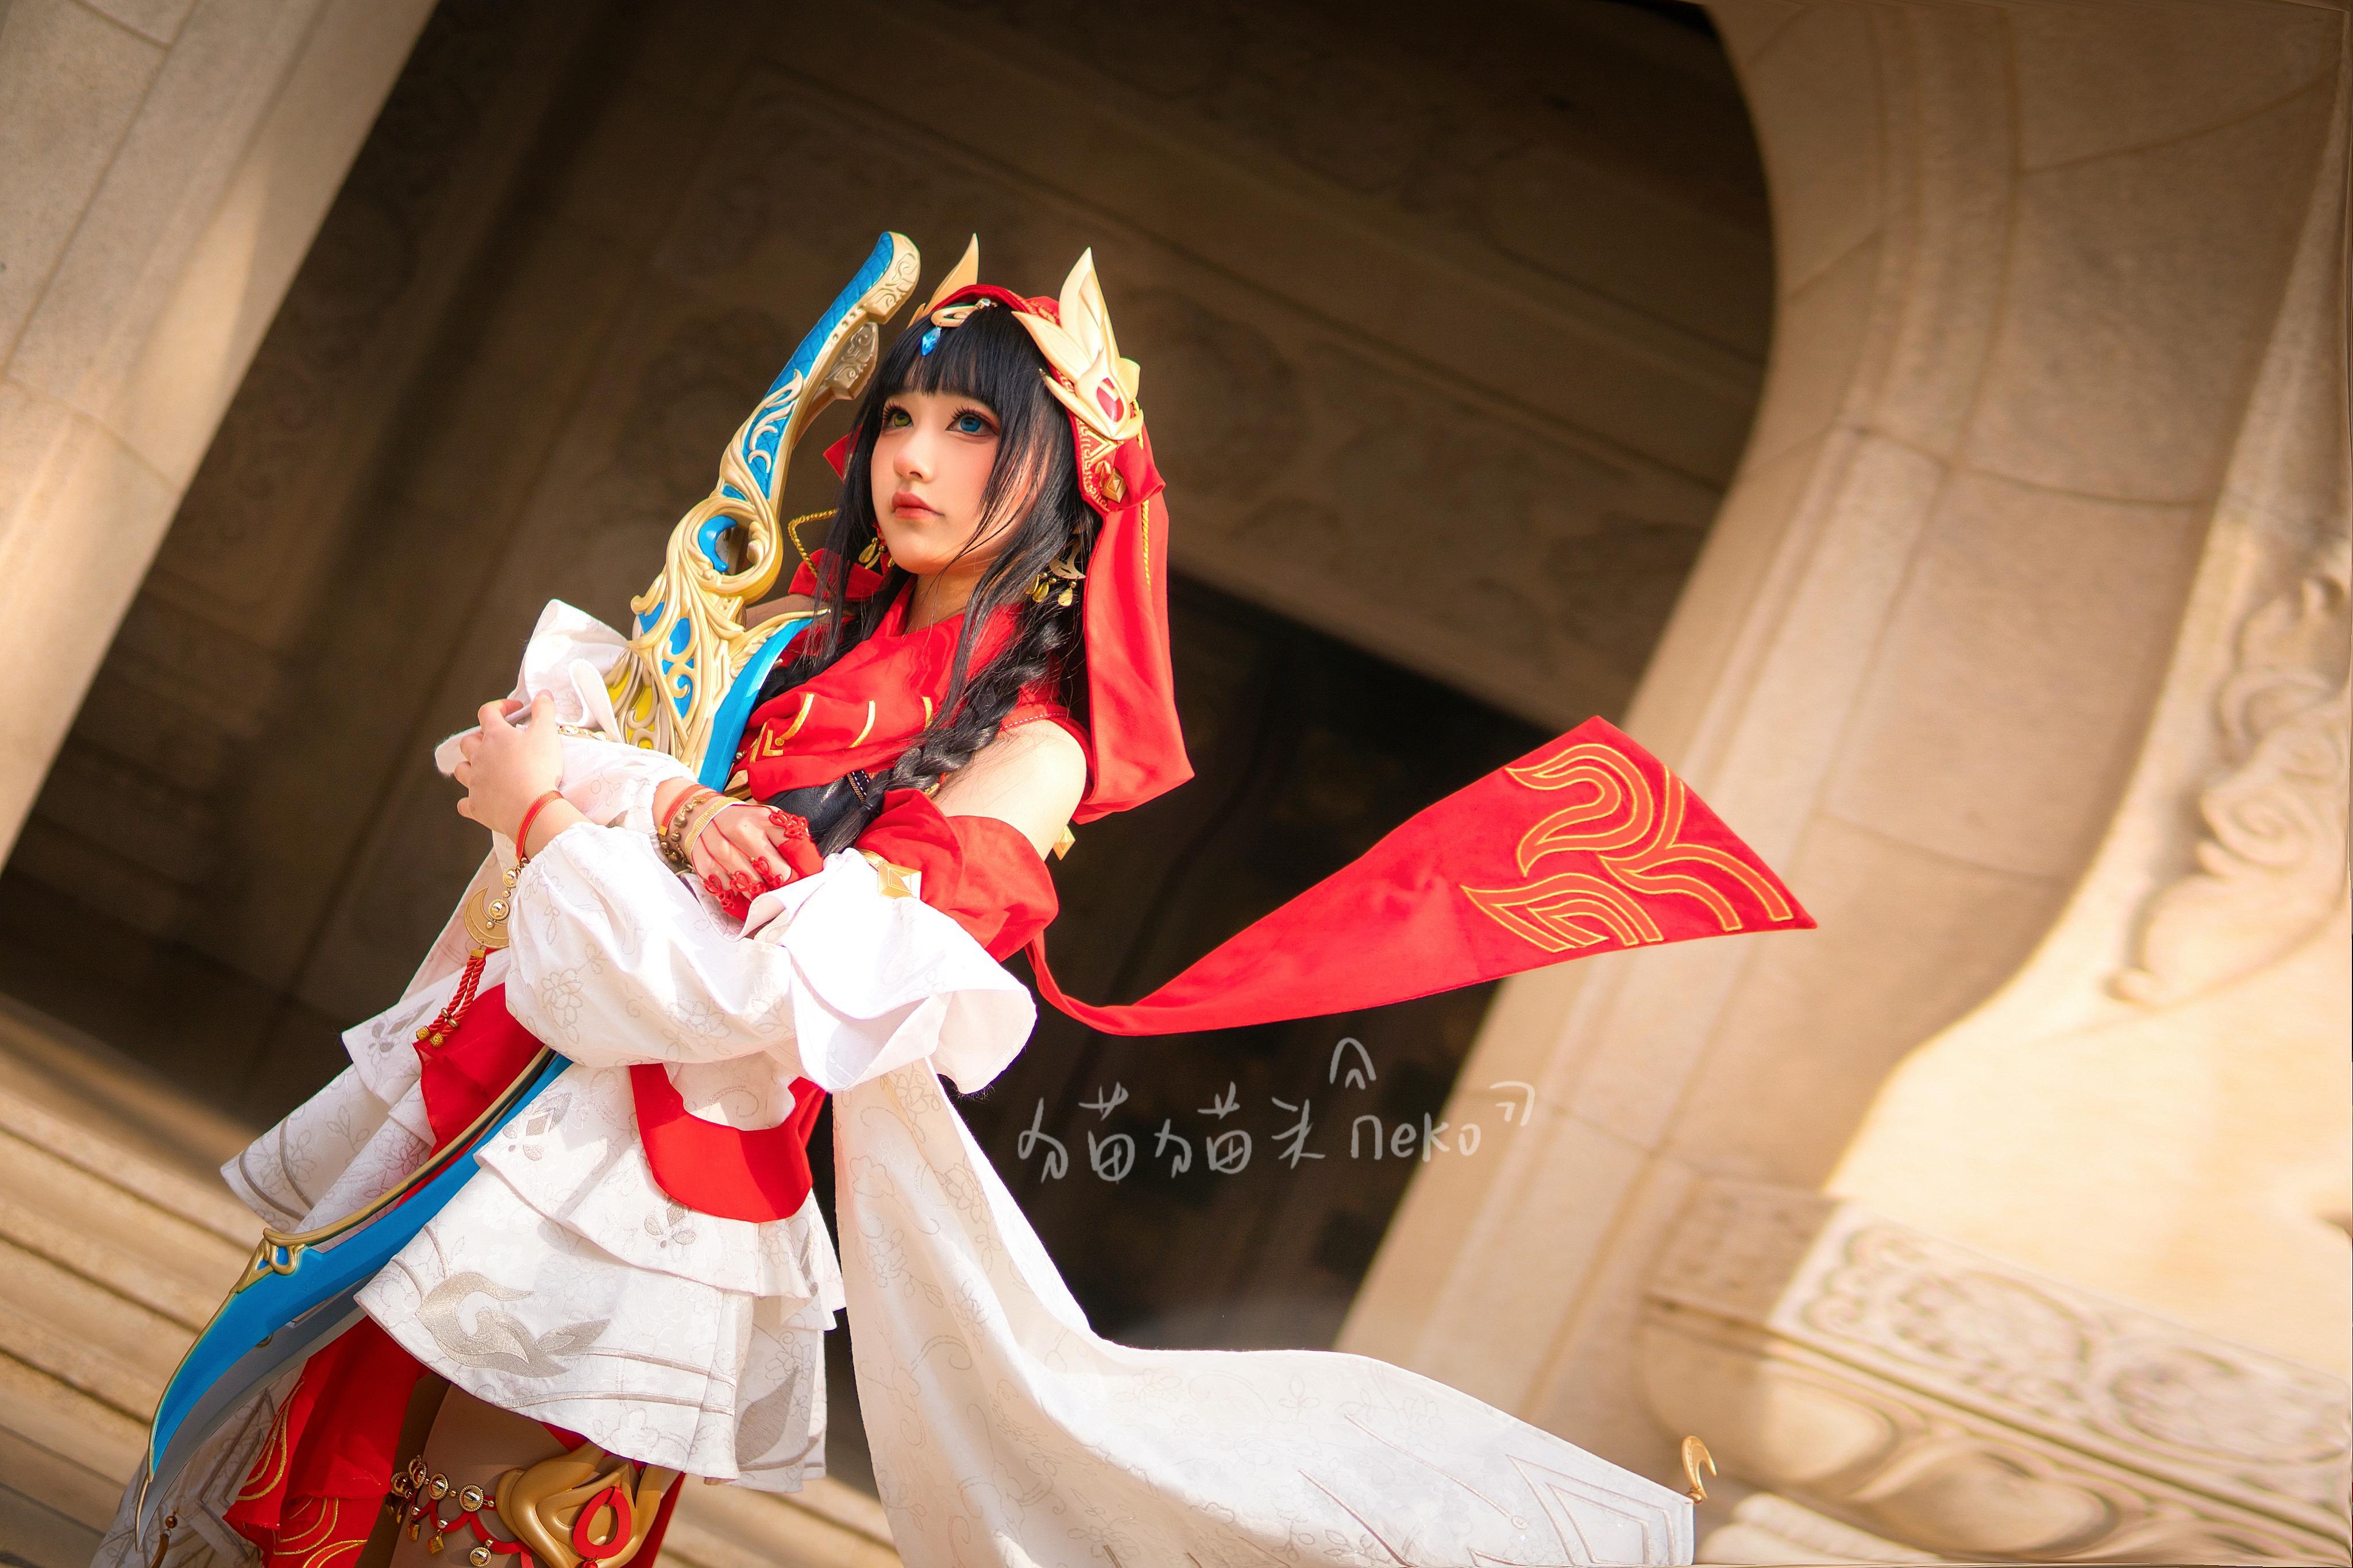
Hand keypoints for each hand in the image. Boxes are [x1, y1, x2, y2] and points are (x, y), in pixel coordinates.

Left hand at [455, 693, 564, 841]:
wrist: (533, 808)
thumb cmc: (539, 768)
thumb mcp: (547, 733)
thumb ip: (544, 710)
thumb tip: (543, 694)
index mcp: (495, 736)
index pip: (488, 712)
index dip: (500, 707)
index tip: (515, 710)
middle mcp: (479, 757)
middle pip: (468, 742)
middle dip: (480, 739)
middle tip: (497, 743)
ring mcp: (475, 783)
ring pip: (461, 770)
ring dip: (470, 767)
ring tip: (484, 769)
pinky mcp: (477, 806)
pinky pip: (465, 803)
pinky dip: (471, 800)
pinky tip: (480, 800)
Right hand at [651, 779, 814, 913]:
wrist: (699, 814)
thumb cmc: (742, 822)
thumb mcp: (766, 818)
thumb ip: (788, 836)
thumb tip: (811, 863)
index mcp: (762, 818)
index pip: (791, 845)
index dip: (803, 866)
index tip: (807, 877)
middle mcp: (741, 831)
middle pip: (775, 871)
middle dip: (784, 884)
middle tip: (787, 889)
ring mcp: (721, 849)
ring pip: (752, 885)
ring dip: (762, 892)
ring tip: (766, 892)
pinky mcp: (706, 865)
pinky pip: (730, 890)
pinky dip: (739, 894)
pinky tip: (743, 889)